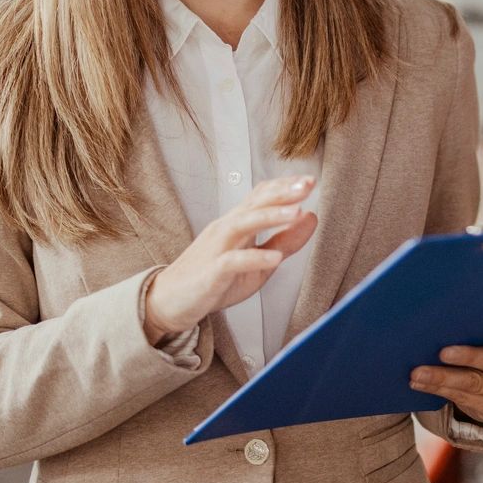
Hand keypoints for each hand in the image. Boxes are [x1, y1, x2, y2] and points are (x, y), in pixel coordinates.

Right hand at [143, 176, 318, 342]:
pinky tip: (275, 259)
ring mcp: (217, 248)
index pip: (261, 196)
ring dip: (271, 216)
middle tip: (308, 184)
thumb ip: (285, 241)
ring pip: (243, 224)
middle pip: (255, 203)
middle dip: (282, 192)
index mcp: (237, 223)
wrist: (171, 301)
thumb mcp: (258, 262)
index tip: (309, 180)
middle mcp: (226, 229)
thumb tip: (312, 217)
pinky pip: (232, 261)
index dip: (285, 186)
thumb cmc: (214, 279)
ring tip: (297, 212)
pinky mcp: (211, 272)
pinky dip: (255, 258)